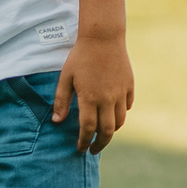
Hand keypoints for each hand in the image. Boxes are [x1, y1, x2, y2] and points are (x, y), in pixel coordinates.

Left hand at [51, 32, 132, 152]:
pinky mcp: (129, 86)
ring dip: (112, 131)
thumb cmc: (80, 57)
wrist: (103, 38)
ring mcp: (121, 93)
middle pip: (108, 131)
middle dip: (100, 144)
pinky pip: (127, 106)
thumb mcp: (65, 78)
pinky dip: (120, 114)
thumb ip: (61, 101)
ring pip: (120, 121)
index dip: (84, 141)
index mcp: (90, 98)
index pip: (88, 128)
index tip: (80, 148)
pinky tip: (112, 114)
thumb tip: (57, 121)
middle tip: (93, 149)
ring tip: (103, 134)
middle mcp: (108, 99)